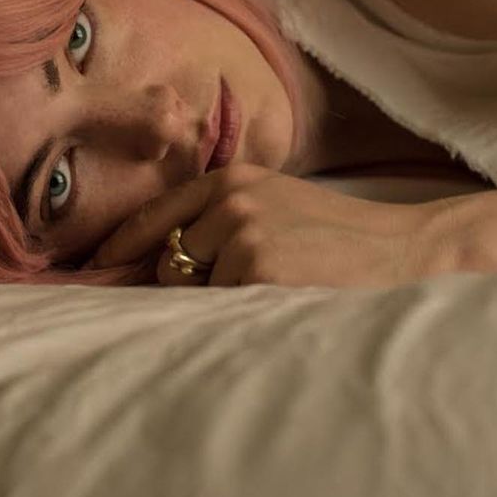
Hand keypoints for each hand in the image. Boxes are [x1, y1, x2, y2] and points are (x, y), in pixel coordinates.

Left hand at [84, 164, 457, 287]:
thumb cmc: (338, 237)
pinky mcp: (258, 270)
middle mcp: (229, 201)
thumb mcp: (277, 205)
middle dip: (191, 284)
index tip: (93, 269)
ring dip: (225, 302)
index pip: (156, 215)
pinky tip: (286, 303)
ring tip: (281, 291)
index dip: (120, 245)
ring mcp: (242, 234)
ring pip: (199, 290)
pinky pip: (224, 310)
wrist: (403, 250)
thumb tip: (166, 261)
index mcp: (231, 180)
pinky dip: (244, 317)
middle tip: (248, 289)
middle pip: (171, 260)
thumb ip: (222, 219)